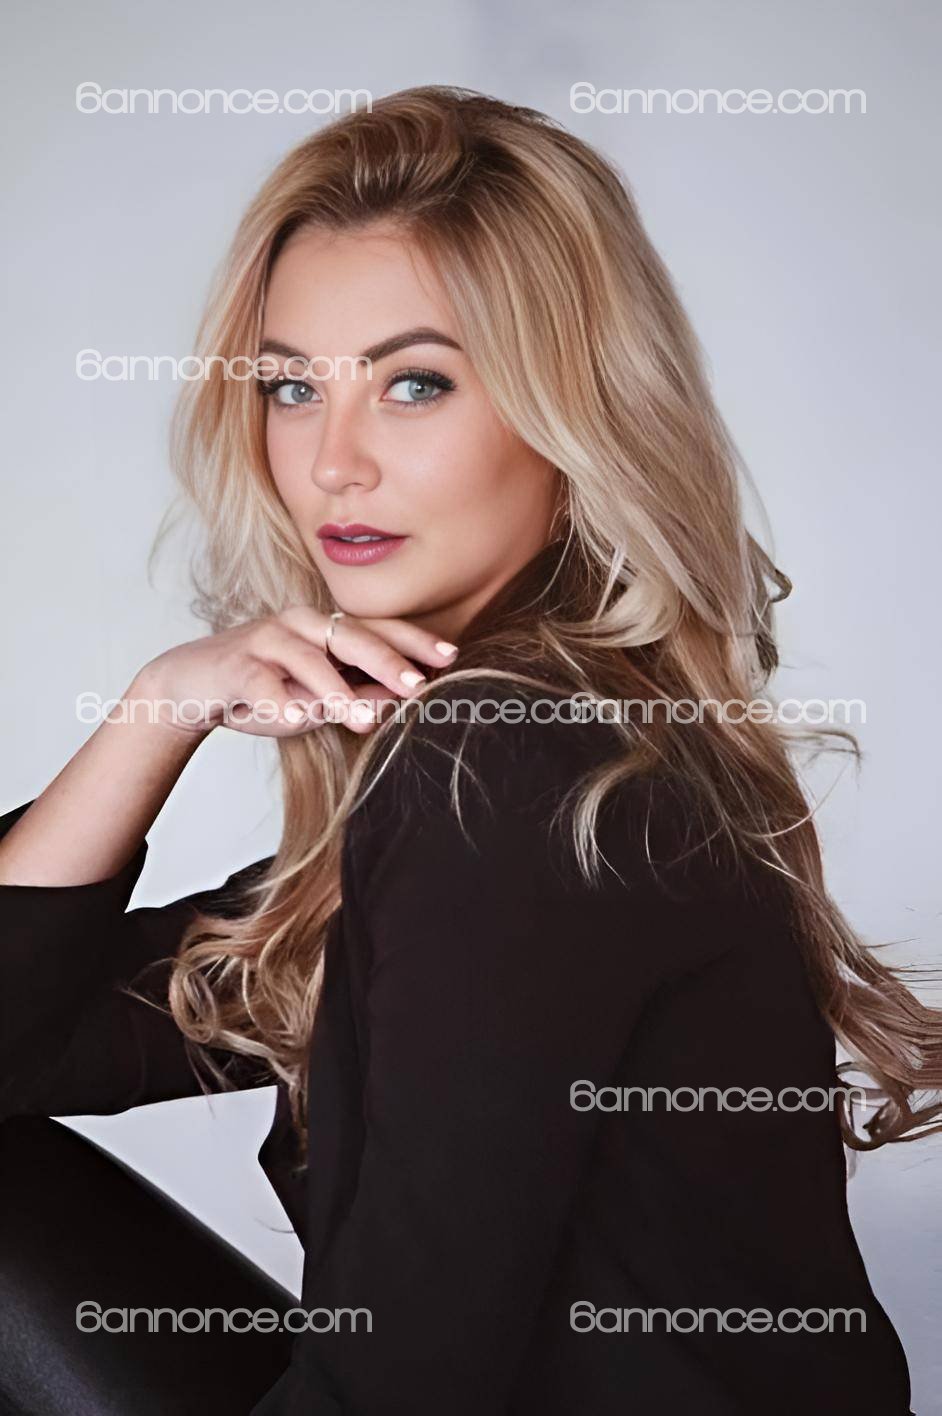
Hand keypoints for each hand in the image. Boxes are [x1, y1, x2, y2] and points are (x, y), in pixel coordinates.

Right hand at [128, 607, 458, 737]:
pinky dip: (276, 702)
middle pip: (352, 637)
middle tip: (417, 686)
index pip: (379, 629)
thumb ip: (356, 695)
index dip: (414, 642)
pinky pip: (260, 683)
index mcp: (327, 628)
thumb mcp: (315, 698)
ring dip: (336, 691)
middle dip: (387, 662)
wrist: (190, 686)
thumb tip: (401, 701)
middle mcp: (301, 624)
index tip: (451, 658)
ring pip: (308, 660)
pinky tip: (291, 719)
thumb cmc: (262, 689)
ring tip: (360, 718)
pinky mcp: (235, 664)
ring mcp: (266, 640)